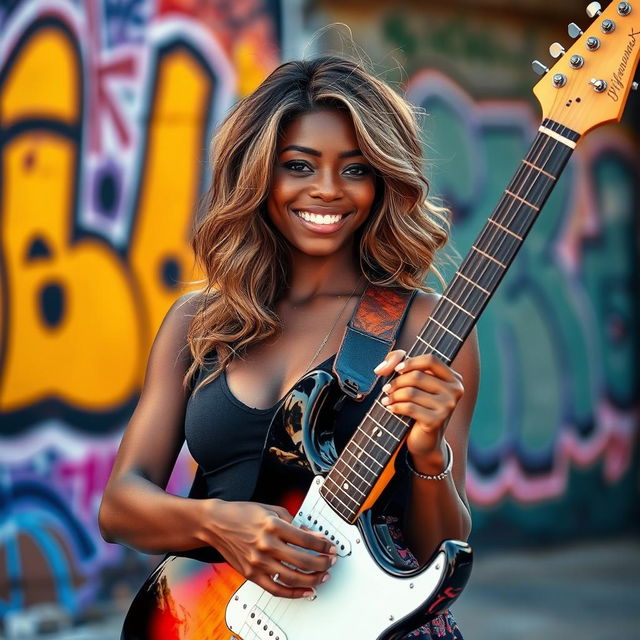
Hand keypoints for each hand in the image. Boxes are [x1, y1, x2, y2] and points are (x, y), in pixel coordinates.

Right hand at [204, 500, 336, 597]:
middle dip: (323, 562)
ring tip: (323, 576)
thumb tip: (312, 535)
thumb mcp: (271, 510)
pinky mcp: (251, 574)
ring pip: (293, 578)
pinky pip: (276, 589)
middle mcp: (266, 544)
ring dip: (313, 579)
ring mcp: (258, 562)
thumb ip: (293, 522)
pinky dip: (294, 593)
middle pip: (303, 560)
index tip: (330, 546)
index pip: (306, 539)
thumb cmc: (242, 514)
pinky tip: (306, 591)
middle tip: (331, 561)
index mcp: (273, 525)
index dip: (323, 545)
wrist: (215, 524)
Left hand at [374, 350, 464, 466]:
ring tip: (386, 399)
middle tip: (386, 389)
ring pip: (411, 392)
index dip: (410, 362)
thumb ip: (397, 363)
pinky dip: (396, 406)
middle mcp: (455, 391)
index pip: (431, 360)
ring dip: (393, 395)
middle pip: (417, 376)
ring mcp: (448, 407)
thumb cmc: (418, 407)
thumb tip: (381, 368)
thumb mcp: (413, 383)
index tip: (397, 370)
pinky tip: (390, 408)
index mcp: (454, 378)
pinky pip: (409, 407)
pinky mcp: (437, 421)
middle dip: (397, 382)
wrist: (426, 441)